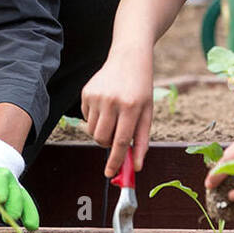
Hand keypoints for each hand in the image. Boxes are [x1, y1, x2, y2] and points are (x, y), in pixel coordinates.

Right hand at [81, 50, 154, 176]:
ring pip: (92, 131)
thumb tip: (137, 167)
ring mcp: (97, 96)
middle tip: (117, 136)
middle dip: (107, 145)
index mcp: (131, 107)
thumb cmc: (141, 88)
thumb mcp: (147, 113)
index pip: (121, 142)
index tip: (110, 174)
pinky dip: (95, 119)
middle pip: (102, 139)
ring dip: (102, 131)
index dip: (116, 161)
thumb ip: (142, 141)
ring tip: (114, 117)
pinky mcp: (86, 92)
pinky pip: (86, 118)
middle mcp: (112, 101)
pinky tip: (106, 105)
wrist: (129, 58)